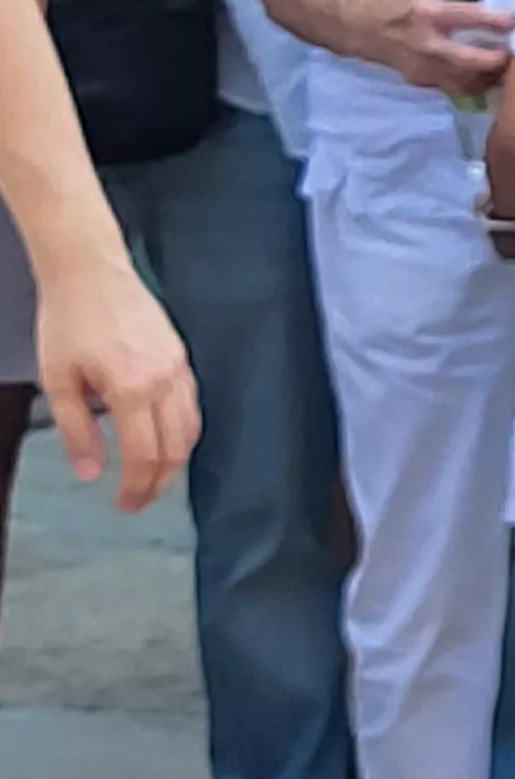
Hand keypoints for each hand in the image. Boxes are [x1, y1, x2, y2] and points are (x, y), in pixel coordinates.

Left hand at [33, 261, 198, 513]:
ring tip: (155, 477)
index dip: (137, 488)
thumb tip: (89, 471)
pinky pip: (192, 404)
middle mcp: (164, 381)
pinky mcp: (180, 356)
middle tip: (139, 501)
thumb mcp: (58, 380)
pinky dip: (183, 431)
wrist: (90, 272)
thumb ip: (76, 430)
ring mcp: (178, 367)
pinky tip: (166, 438)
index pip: (145, 456)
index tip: (124, 505)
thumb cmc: (69, 320)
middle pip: (176, 448)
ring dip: (176, 460)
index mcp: (133, 390)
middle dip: (159, 482)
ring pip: (191, 428)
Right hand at [366, 0, 514, 94]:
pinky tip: (491, 76)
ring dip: (492, 77)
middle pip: (470, 60)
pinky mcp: (422, 82)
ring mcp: (422, 68)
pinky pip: (456, 88)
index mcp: (428, 13)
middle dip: (499, 60)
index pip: (469, 17)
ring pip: (466, 82)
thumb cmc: (399, 2)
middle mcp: (425, 44)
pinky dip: (477, 84)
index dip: (498, 20)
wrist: (360, 28)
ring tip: (511, 67)